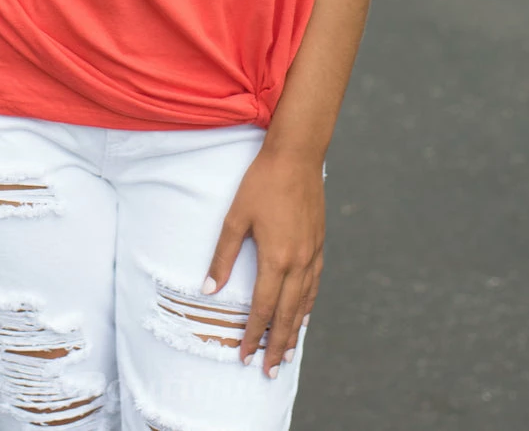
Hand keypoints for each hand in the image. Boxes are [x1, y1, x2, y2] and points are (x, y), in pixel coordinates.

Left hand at [201, 146, 324, 377]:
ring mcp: (312, 254)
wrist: (297, 155)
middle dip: (277, 345)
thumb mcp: (235, 216)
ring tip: (286, 354)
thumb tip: (209, 290)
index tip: (245, 356)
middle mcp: (298, 262)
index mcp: (276, 258)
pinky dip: (307, 305)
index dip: (253, 334)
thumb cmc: (261, 182)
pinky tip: (302, 314)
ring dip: (294, 331)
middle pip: (287, 314)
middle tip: (268, 371)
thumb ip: (223, 256)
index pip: (263, 308)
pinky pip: (314, 285)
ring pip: (304, 303)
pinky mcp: (319, 244)